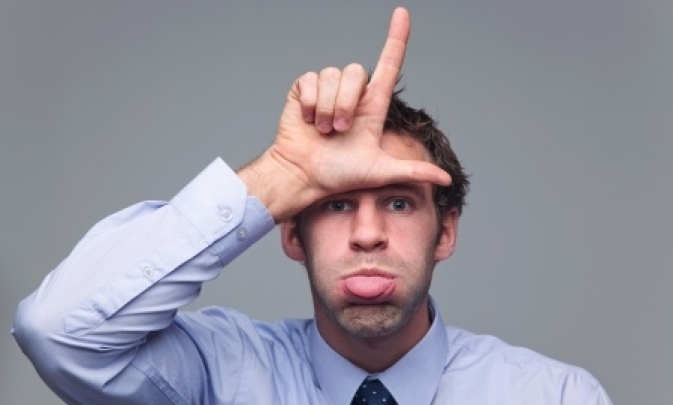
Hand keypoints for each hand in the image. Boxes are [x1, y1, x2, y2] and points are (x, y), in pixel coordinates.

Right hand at [240, 8, 450, 221]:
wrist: (304, 176)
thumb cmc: (339, 175)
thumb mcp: (380, 172)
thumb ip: (413, 172)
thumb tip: (447, 179)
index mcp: (372, 106)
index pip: (389, 64)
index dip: (396, 38)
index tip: (402, 14)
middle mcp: (352, 94)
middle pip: (356, 71)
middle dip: (346, 104)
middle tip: (338, 130)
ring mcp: (327, 91)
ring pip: (333, 75)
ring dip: (326, 106)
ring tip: (322, 129)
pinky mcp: (304, 90)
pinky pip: (310, 79)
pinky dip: (308, 102)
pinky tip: (306, 119)